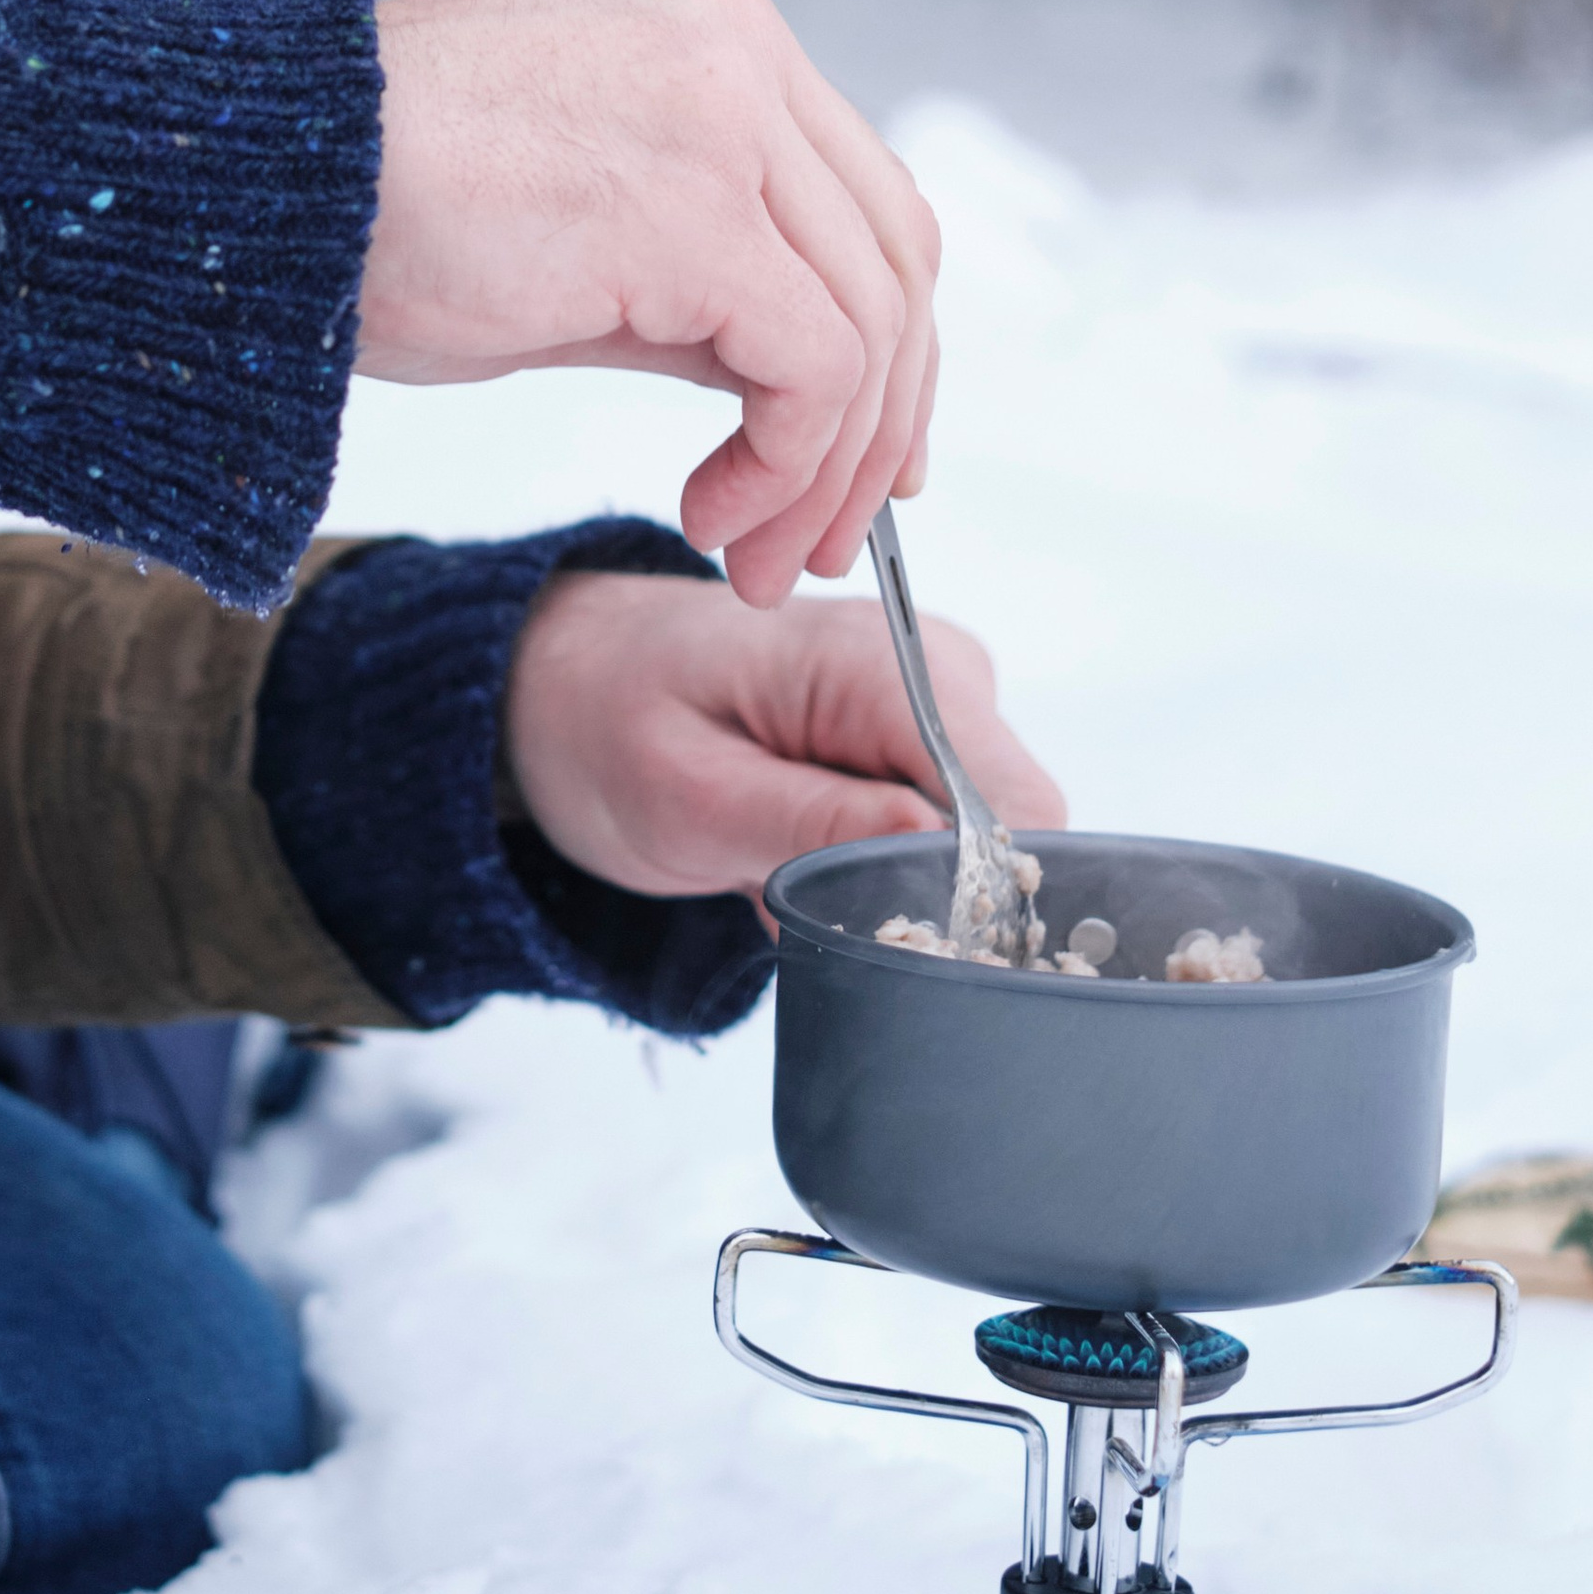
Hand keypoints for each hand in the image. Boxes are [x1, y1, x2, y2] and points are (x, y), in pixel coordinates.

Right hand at [361, 0, 939, 601]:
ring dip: (824, 471)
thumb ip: (699, 281)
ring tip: (754, 556)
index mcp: (711, 25)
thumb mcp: (577, 240)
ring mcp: (724, 112)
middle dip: (878, 422)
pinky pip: (812, 364)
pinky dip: (784, 463)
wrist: (244, 190)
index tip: (858, 462)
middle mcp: (736, 42)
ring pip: (867, 321)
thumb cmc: (367, 215)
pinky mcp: (695, 207)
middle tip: (824, 541)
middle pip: (892, 254)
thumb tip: (801, 383)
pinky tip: (710, 511)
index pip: (861, 196)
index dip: (886, 344)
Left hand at [502, 572, 1064, 915]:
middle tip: (787, 889)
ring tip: (768, 860)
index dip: (975, 892)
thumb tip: (946, 852)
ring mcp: (935, 703)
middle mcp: (936, 671)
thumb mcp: (685, 793)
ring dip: (876, 885)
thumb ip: (814, 823)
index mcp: (883, 664)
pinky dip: (862, 866)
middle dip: (915, 894)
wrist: (574, 674)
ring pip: (975, 847)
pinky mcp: (919, 739)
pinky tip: (784, 848)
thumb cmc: (608, 718)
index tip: (885, 929)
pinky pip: (938, 835)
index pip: (1018, 804)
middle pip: (1011, 832)